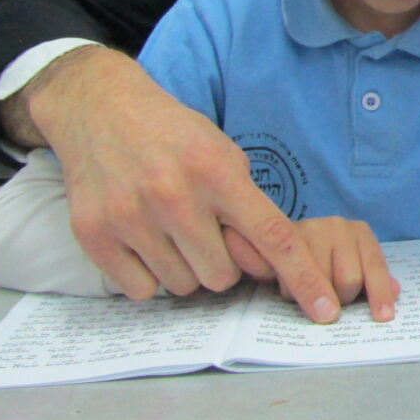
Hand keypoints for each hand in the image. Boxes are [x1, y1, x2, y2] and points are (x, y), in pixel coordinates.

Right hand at [9, 46, 342, 320]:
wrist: (101, 109)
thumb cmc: (174, 136)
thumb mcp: (223, 153)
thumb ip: (247, 204)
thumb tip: (270, 265)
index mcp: (217, 171)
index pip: (272, 235)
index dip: (303, 276)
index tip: (325, 310)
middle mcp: (174, 194)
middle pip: (223, 276)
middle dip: (223, 263)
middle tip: (207, 233)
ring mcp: (130, 216)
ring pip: (183, 286)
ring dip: (186, 268)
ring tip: (173, 230)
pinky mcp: (94, 234)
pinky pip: (141, 289)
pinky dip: (149, 275)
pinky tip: (144, 239)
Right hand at [282, 217, 399, 321]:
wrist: (277, 240)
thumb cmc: (320, 257)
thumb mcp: (350, 265)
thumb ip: (372, 278)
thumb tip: (396, 291)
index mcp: (360, 232)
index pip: (375, 267)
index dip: (379, 294)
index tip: (383, 317)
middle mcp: (337, 227)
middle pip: (349, 281)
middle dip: (339, 299)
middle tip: (329, 297)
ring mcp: (310, 230)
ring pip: (321, 285)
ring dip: (312, 298)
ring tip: (307, 290)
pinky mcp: (282, 242)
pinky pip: (291, 283)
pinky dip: (290, 292)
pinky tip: (289, 286)